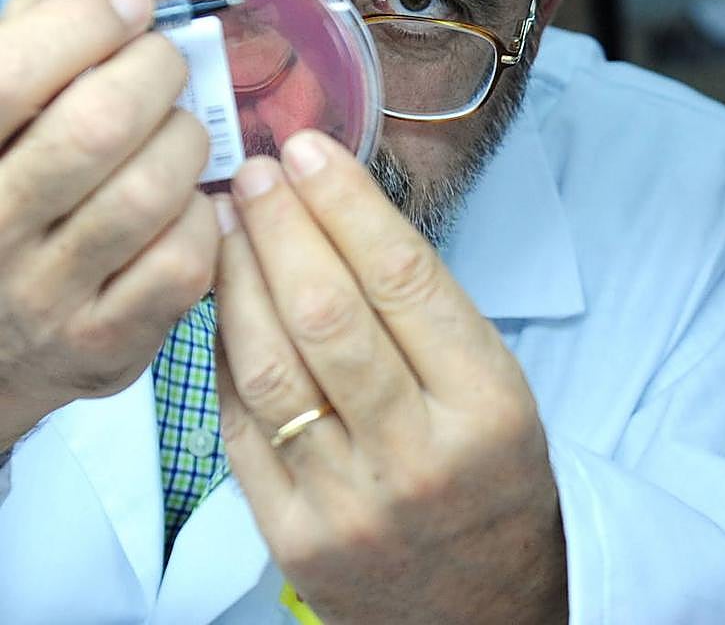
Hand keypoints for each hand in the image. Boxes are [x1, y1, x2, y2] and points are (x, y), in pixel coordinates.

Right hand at [0, 0, 217, 447]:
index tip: (129, 6)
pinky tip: (190, 203)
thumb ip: (28, 49)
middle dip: (153, 74)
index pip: (9, 78)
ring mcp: (43, 296)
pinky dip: (203, 219)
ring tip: (182, 131)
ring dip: (184, 142)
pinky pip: (181, 263)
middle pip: (96, 127)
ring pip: (147, 194)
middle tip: (168, 63)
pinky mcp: (104, 344)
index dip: (83, 25)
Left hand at [214, 130, 566, 624]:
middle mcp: (420, 455)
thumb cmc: (492, 482)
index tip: (309, 151)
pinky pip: (243, 425)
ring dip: (238, 278)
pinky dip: (225, 351)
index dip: (346, 204)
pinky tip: (221, 301)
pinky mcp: (295, 537)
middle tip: (253, 174)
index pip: (404, 280)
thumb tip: (340, 220)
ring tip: (225, 223)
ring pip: (272, 365)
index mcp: (488, 406)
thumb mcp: (497, 391)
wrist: (481, 606)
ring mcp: (351, 502)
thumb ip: (427, 317)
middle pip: (328, 314)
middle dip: (280, 226)